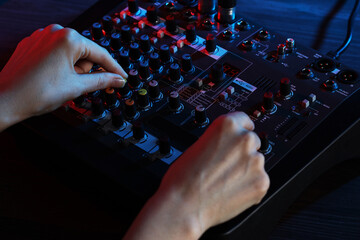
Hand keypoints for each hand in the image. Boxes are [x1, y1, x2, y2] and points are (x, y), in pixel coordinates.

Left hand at [0, 24, 126, 130]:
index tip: (122, 77)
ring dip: (72, 70)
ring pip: (70, 54)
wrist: (6, 100)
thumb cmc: (35, 93)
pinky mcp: (32, 44)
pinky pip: (56, 53)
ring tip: (60, 84)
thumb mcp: (76, 87)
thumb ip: (102, 81)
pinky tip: (52, 79)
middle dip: (85, 71)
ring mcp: (41, 36)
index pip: (100, 54)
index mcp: (68, 39)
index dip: (114, 69)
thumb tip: (117, 79)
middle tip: (77, 86)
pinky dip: (59, 66)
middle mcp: (54, 32)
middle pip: (85, 54)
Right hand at [124, 112, 269, 239]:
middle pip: (252, 141)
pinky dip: (249, 186)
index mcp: (227, 125)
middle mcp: (244, 139)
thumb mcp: (199, 144)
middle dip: (242, 152)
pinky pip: (259, 180)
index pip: (244, 121)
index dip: (240, 131)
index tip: (238, 137)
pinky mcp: (262, 182)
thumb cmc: (184, 177)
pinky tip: (231, 190)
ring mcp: (256, 161)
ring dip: (246, 170)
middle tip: (226, 166)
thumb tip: (229, 144)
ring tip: (225, 181)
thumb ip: (220, 140)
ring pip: (256, 162)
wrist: (183, 205)